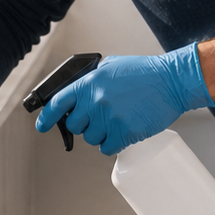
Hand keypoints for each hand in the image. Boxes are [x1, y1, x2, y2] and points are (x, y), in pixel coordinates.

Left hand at [34, 46, 214, 155]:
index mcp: (89, 83)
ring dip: (101, 134)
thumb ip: (91, 80)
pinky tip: (124, 131)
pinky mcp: (124, 133)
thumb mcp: (111, 67)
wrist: (172, 82)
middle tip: (100, 118)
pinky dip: (113, 144)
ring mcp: (109, 118)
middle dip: (85, 125)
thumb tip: (77, 94)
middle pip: (75, 126)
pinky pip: (107, 148)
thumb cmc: (145, 73)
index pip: (57, 103)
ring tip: (118, 120)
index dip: (47, 117)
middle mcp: (95, 101)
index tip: (42, 125)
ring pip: (91, 139)